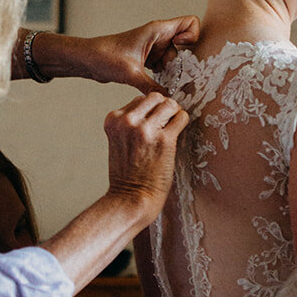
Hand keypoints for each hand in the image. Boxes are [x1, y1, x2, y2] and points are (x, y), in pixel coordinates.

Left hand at [74, 17, 199, 93]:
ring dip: (172, 71)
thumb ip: (151, 87)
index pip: (190, 23)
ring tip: (164, 84)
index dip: (193, 36)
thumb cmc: (105, 57)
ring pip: (174, 58)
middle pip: (185, 45)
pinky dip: (164, 76)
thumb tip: (169, 99)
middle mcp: (158, 37)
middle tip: (174, 77)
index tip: (185, 53)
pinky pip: (164, 66)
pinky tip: (157, 86)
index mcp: (157, 30)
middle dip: (182, 62)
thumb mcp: (130, 73)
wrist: (88, 60)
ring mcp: (153, 48)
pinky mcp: (147, 58)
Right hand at [104, 93, 188, 217]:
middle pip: (154, 97)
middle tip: (166, 122)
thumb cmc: (127, 175)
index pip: (138, 100)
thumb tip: (154, 108)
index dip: (150, 111)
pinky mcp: (165, 140)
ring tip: (172, 128)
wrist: (131, 198)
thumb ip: (129, 123)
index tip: (153, 123)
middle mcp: (128, 122)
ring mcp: (147, 130)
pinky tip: (178, 133)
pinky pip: (181, 117)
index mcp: (114, 120)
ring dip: (174, 113)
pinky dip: (183, 122)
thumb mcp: (118, 141)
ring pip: (169, 103)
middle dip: (163, 108)